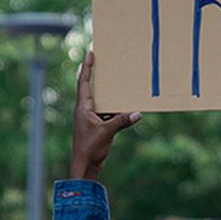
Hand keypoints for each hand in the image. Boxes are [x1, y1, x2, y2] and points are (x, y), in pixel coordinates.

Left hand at [70, 51, 140, 182]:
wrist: (84, 166)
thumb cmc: (90, 148)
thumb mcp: (107, 132)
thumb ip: (122, 121)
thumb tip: (138, 112)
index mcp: (83, 108)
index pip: (83, 82)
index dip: (87, 67)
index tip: (90, 53)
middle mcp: (84, 110)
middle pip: (89, 88)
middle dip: (94, 74)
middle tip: (101, 61)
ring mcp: (89, 118)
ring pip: (98, 100)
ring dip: (105, 91)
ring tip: (114, 81)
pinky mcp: (95, 126)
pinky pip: (105, 111)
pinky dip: (112, 107)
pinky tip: (122, 105)